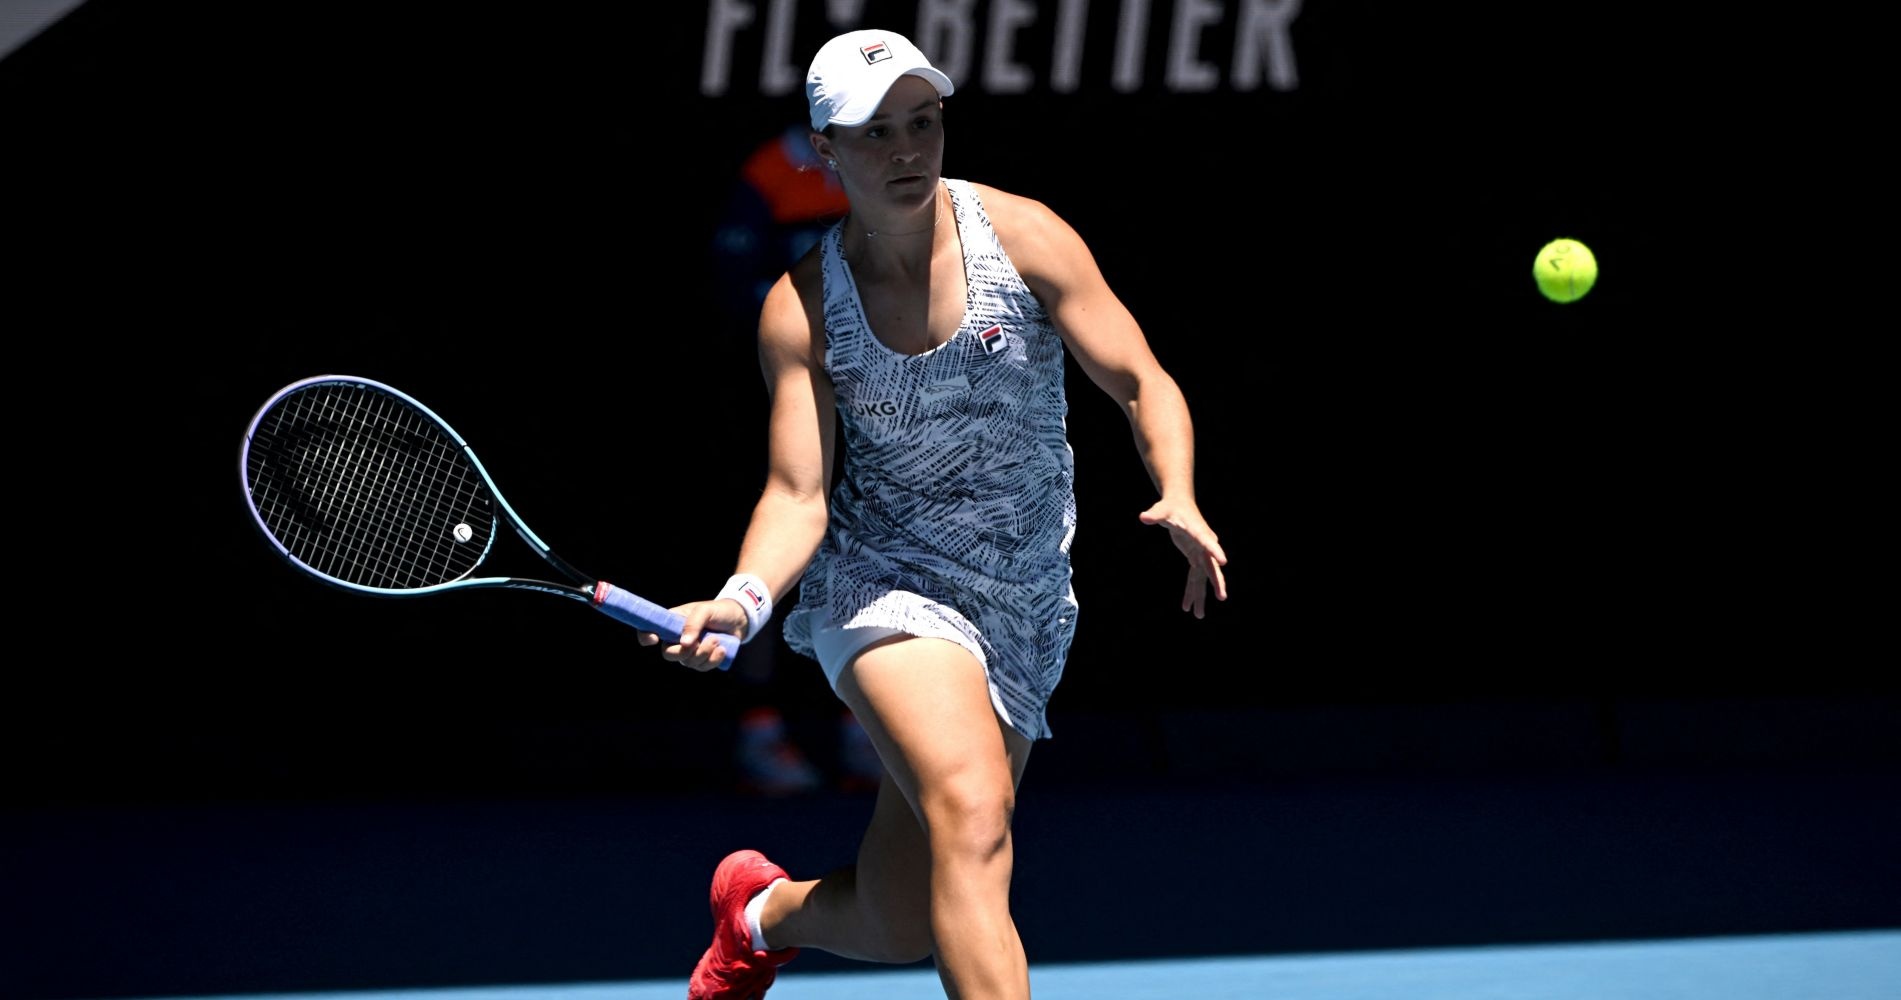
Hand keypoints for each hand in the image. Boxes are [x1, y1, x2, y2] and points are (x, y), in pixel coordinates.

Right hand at [637, 598, 746, 671]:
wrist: (740, 619)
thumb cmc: (719, 611)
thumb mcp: (705, 611)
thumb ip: (693, 623)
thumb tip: (684, 643)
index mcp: (672, 622)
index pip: (649, 630)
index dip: (645, 636)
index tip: (654, 639)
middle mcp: (677, 638)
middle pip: (668, 654)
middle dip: (684, 652)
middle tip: (700, 642)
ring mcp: (689, 650)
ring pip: (687, 662)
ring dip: (703, 654)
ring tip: (717, 640)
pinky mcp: (703, 659)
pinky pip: (701, 667)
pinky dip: (712, 660)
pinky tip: (722, 650)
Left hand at [1138, 499, 1228, 618]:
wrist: (1179, 505)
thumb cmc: (1171, 507)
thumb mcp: (1161, 510)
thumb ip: (1154, 515)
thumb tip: (1143, 517)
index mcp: (1198, 532)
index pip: (1208, 541)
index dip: (1215, 551)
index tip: (1223, 562)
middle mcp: (1203, 545)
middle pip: (1211, 566)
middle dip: (1216, 582)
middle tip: (1221, 597)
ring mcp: (1201, 554)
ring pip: (1203, 577)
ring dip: (1200, 595)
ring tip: (1198, 615)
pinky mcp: (1195, 558)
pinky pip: (1194, 578)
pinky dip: (1191, 591)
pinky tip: (1187, 606)